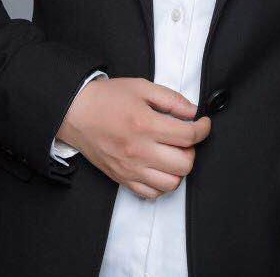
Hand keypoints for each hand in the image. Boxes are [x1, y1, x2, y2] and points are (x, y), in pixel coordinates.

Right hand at [55, 77, 211, 198]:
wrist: (76, 113)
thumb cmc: (107, 98)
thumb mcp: (142, 87)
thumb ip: (171, 99)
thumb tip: (193, 111)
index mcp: (145, 125)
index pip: (188, 136)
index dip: (203, 129)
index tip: (203, 123)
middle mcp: (139, 151)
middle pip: (184, 164)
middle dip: (192, 150)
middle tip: (186, 138)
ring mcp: (130, 168)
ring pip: (171, 183)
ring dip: (178, 168)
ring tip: (172, 153)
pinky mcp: (122, 179)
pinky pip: (151, 193)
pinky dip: (161, 183)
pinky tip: (159, 166)